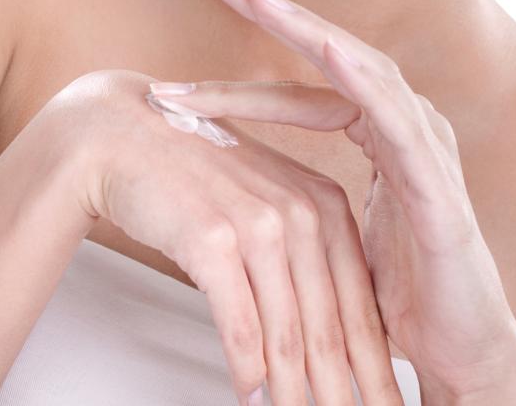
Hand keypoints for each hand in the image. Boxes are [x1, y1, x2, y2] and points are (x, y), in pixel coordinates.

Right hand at [43, 66, 404, 405]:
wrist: (129, 135)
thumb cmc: (195, 174)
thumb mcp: (266, 204)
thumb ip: (302, 258)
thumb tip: (322, 334)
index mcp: (324, 204)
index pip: (359, 302)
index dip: (373, 366)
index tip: (386, 403)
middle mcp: (300, 211)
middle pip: (330, 326)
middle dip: (343, 391)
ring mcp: (258, 223)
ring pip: (287, 334)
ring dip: (294, 395)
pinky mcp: (213, 238)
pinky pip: (238, 323)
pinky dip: (246, 369)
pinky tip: (250, 395)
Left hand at [148, 0, 515, 399]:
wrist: (459, 352)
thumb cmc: (399, 289)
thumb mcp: (334, 226)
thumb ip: (301, 189)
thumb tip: (235, 180)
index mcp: (379, 129)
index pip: (304, 84)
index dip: (248, 66)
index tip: (192, 48)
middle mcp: (404, 122)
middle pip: (330, 52)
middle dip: (272, 11)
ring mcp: (425, 145)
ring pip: (361, 69)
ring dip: (306, 30)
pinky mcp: (437, 183)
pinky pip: (400, 121)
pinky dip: (365, 81)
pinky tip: (331, 50)